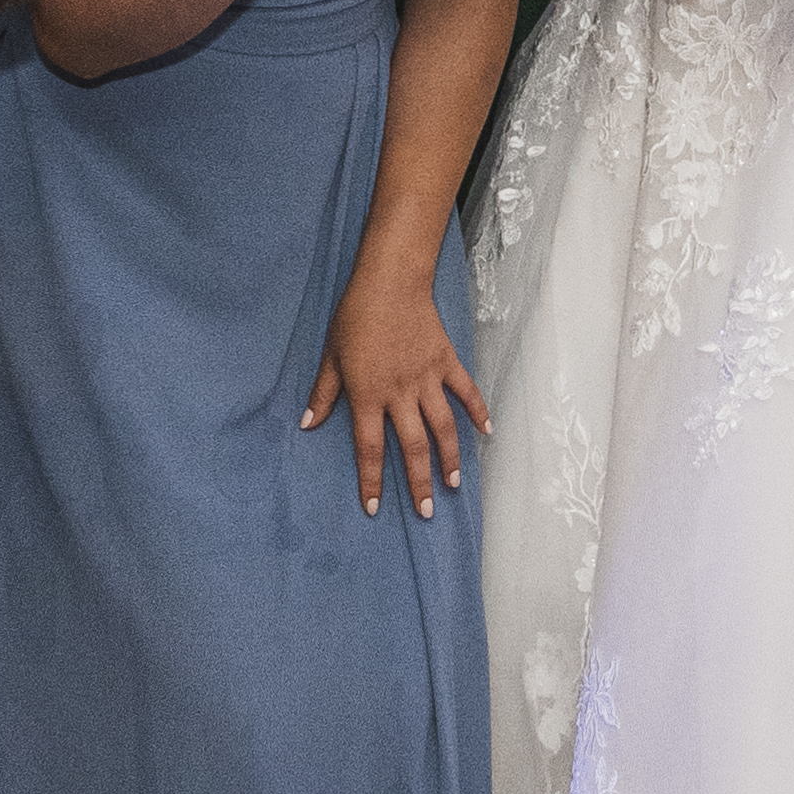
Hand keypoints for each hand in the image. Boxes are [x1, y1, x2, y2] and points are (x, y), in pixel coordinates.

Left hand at [307, 273, 491, 516]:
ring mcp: (427, 379)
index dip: (371, 481)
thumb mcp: (331, 356)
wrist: (390, 281)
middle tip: (427, 512)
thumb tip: (307, 423)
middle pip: (413, 448)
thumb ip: (322, 393)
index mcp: (368, 395)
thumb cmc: (355, 316)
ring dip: (450, 458)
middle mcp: (400, 393)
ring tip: (453, 484)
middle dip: (419, 483)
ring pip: (443, 427)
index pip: (369, 448)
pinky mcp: (446, 362)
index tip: (374, 508)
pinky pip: (465, 392)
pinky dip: (478, 411)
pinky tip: (486, 431)